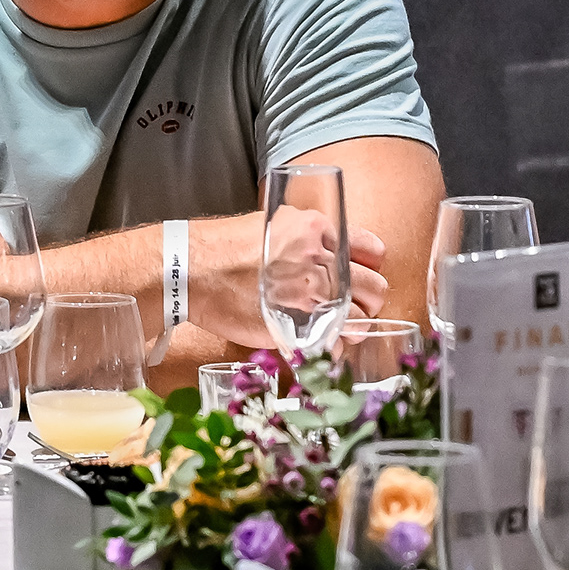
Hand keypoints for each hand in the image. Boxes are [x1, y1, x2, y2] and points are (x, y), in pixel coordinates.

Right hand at [188, 214, 391, 345]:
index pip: (373, 251)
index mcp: (321, 231)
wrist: (192, 269)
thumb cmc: (225, 245)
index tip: (358, 275)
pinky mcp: (299, 329)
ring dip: (354, 326)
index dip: (368, 266)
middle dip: (368, 300)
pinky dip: (333, 348)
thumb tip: (324, 249)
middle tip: (351, 305)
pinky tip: (321, 344)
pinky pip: (334, 345)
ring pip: (361, 320)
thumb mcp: (275, 221)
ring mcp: (314, 298)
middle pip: (376, 288)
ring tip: (337, 328)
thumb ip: (307, 234)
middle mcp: (324, 264)